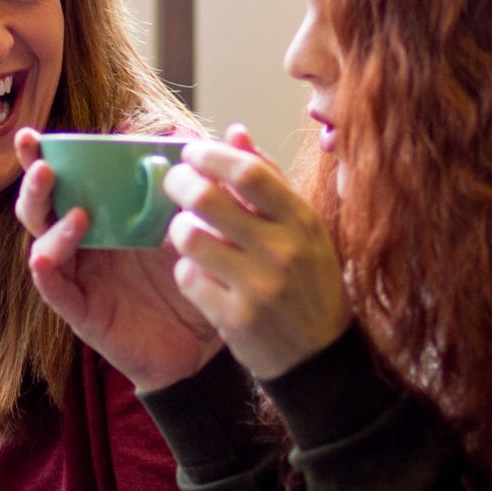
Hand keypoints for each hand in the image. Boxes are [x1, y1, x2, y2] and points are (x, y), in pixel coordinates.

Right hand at [13, 127, 222, 391]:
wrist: (207, 341)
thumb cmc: (198, 278)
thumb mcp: (203, 224)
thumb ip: (199, 182)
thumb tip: (202, 134)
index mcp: (106, 216)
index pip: (69, 180)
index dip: (46, 157)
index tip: (35, 135)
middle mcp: (85, 243)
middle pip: (42, 206)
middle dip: (34, 181)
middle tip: (40, 159)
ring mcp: (80, 276)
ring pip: (41, 241)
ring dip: (46, 219)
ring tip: (71, 206)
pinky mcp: (81, 310)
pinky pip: (53, 287)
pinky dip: (48, 266)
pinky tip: (51, 253)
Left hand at [163, 124, 351, 380]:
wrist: (319, 358)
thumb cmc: (308, 282)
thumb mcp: (303, 229)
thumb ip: (269, 180)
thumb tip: (235, 132)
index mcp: (302, 222)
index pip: (249, 172)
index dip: (211, 155)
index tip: (191, 152)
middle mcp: (283, 251)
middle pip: (209, 198)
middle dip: (179, 183)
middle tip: (172, 182)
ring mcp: (259, 287)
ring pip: (190, 238)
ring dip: (179, 230)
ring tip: (185, 231)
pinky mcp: (236, 320)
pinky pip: (188, 279)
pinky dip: (186, 272)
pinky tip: (198, 273)